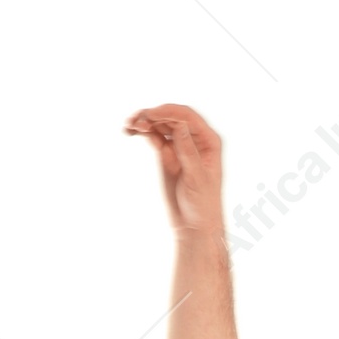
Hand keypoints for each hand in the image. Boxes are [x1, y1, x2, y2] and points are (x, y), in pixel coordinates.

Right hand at [124, 103, 223, 233]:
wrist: (194, 226)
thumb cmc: (203, 205)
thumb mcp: (196, 178)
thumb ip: (187, 151)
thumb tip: (179, 125)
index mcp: (208, 141)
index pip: (187, 117)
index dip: (168, 112)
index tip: (150, 115)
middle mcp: (195, 139)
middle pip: (171, 117)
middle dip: (153, 116)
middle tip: (136, 122)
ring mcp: (180, 145)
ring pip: (161, 125)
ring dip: (145, 122)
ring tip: (130, 126)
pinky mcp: (168, 154)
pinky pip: (155, 137)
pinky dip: (143, 133)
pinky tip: (131, 132)